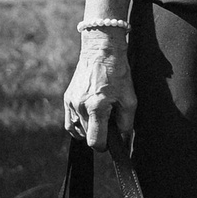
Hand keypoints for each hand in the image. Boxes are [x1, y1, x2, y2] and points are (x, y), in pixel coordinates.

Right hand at [62, 30, 135, 148]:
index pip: (95, 141)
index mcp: (96, 107)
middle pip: (87, 136)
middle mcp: (80, 106)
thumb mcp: (130, 99)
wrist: (101, 51)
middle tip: (110, 121)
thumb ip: (126, 123)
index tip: (110, 143)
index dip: (104, 146)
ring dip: (88, 129)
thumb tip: (123, 141)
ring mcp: (71, 103)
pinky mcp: (67, 98)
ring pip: (77, 130)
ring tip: (100, 117)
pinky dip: (79, 124)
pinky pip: (70, 121)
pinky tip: (90, 116)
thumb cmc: (118, 73)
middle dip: (99, 134)